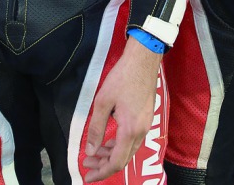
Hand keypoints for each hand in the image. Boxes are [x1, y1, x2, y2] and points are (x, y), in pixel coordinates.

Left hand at [82, 36, 161, 182]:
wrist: (144, 60)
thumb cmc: (122, 78)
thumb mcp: (103, 102)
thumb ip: (96, 129)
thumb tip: (90, 151)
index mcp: (130, 131)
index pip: (116, 162)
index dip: (101, 173)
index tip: (87, 176)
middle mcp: (141, 132)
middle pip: (123, 159)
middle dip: (104, 165)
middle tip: (86, 164)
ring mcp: (146, 125)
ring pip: (128, 150)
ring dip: (111, 155)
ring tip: (94, 153)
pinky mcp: (147, 118)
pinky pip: (133, 140)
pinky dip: (119, 145)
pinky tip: (108, 141)